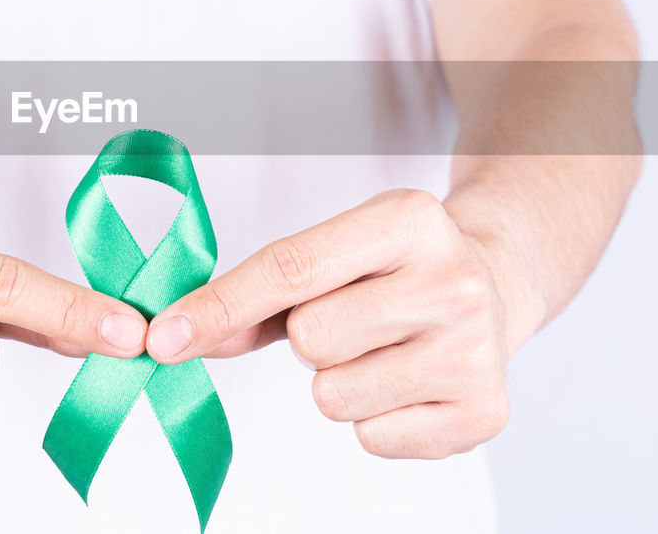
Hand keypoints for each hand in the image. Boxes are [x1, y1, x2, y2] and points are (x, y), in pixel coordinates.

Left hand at [145, 190, 515, 458]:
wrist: (493, 283)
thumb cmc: (392, 269)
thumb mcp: (335, 252)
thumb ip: (258, 294)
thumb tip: (182, 337)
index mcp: (409, 219)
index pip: (291, 267)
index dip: (219, 307)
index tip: (163, 338)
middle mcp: (452, 280)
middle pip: (310, 338)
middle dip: (309, 339)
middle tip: (351, 319)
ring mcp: (475, 350)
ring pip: (334, 397)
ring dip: (338, 382)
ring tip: (379, 350)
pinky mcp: (485, 411)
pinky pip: (371, 438)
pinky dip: (373, 418)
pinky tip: (406, 381)